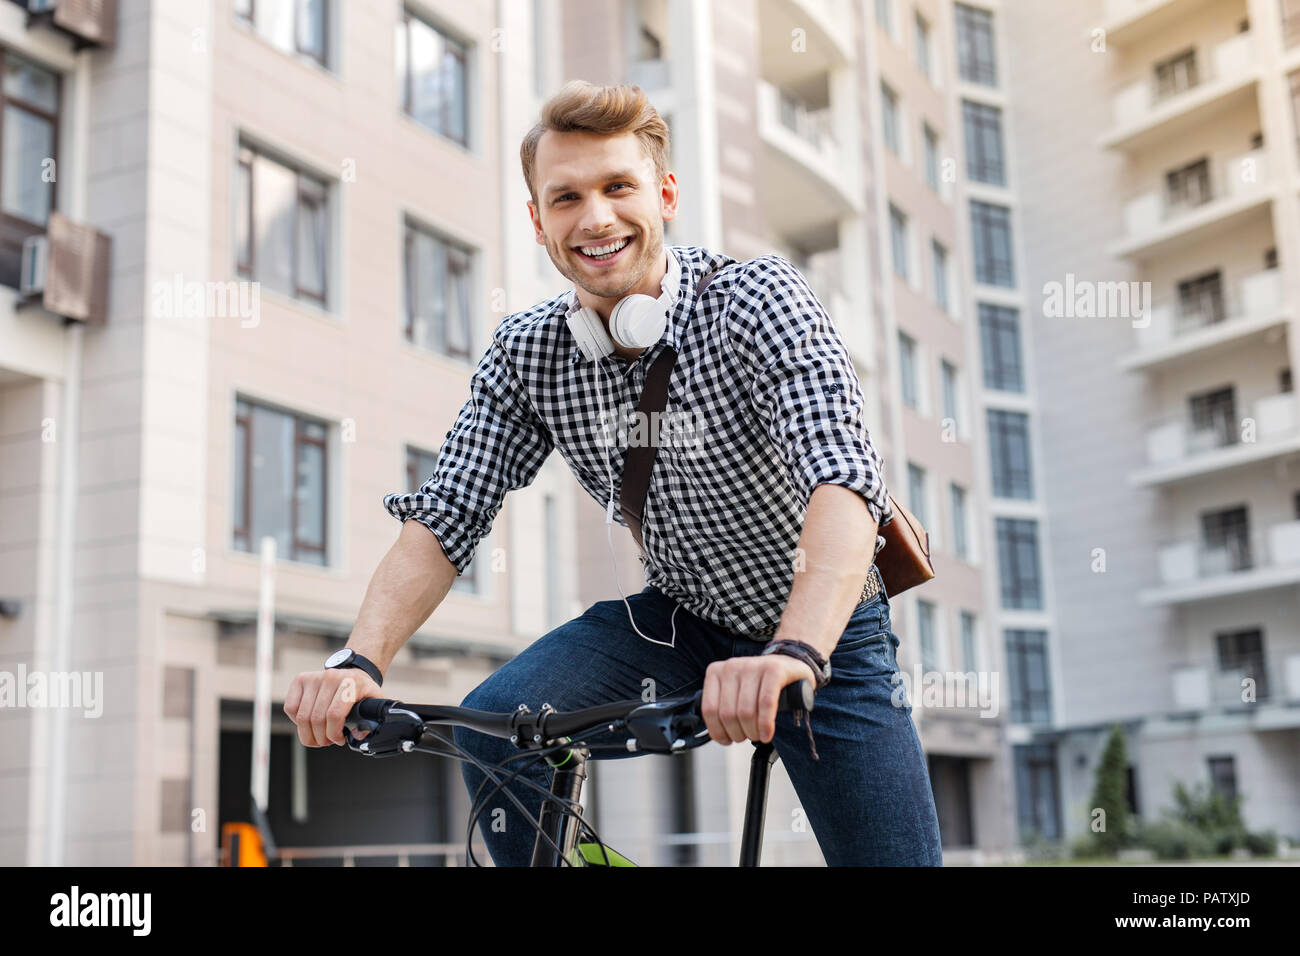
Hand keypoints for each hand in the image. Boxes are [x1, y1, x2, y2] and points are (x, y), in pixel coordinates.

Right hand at [283, 668, 382, 746]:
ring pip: (302, 716)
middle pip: (316, 718)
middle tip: (327, 742)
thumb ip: (371, 721)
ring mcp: (313, 677)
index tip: (339, 740)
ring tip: (318, 737)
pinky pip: (290, 708)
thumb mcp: (375, 704)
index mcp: (350, 683)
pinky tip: (309, 723)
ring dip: (308, 734)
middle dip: (320, 738)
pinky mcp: (300, 680)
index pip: (334, 715)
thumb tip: (358, 735)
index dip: (333, 734)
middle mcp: (330, 677)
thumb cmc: (362, 691)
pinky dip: (296, 722)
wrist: (354, 672)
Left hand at [700, 654, 817, 745]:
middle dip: (738, 733)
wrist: (788, 666)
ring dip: (752, 732)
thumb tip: (717, 735)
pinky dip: (765, 724)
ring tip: (758, 735)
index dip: (718, 731)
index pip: (709, 709)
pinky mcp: (774, 669)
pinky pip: (766, 703)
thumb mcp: (734, 692)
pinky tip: (767, 733)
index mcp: (716, 671)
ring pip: (746, 712)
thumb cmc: (758, 685)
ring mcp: (753, 665)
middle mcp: (732, 666)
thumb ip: (722, 708)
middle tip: (748, 736)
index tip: (727, 740)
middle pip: (728, 713)